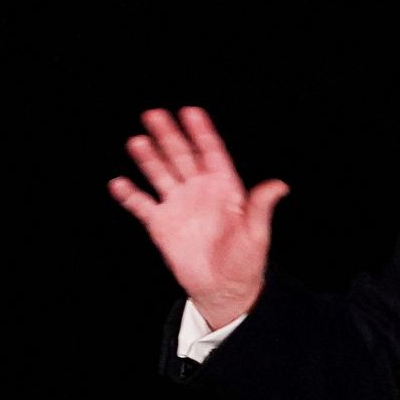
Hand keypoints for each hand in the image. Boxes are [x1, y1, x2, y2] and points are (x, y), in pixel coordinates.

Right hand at [108, 107, 288, 328]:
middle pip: (181, 156)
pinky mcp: (162, 224)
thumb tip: (280, 186)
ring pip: (160, 174)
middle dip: (169, 136)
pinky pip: (143, 205)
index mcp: (223, 188)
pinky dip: (130, 195)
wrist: (223, 288)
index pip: (211, 153)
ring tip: (137, 142)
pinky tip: (119, 183)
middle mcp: (199, 191)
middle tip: (155, 114)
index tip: (191, 112)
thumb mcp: (257, 233)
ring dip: (149, 158)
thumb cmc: (246, 261)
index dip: (201, 132)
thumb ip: (261, 207)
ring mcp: (179, 205)